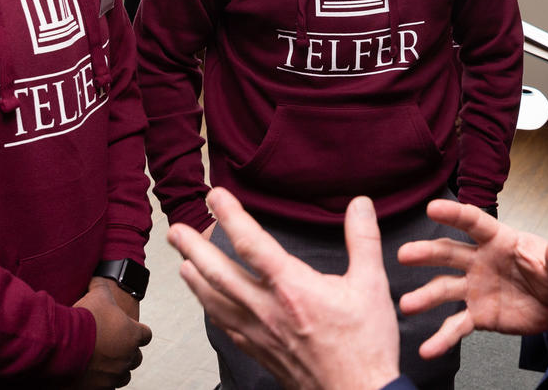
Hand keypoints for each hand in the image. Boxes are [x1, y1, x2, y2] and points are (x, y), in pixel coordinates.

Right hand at [72, 277, 151, 388]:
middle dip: (127, 353)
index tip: (129, 330)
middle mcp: (127, 358)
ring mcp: (114, 376)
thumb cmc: (84, 319)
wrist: (62, 345)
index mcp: (132, 335)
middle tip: (114, 346)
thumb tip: (99, 276)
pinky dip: (102, 383)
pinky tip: (92, 375)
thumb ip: (102, 286)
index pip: (146, 335)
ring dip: (116, 369)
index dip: (138, 332)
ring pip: (123, 376)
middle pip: (136, 358)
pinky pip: (107, 388)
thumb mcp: (97, 295)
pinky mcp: (100, 389)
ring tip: (104, 363)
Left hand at [168, 187, 398, 389]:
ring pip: (215, 302)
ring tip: (182, 263)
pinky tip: (207, 305)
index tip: (215, 196)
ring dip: (195, 280)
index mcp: (292, 288)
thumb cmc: (364, 346)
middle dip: (193, 249)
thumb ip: (363, 240)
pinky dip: (211, 311)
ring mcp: (260, 333)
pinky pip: (226, 327)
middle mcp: (268, 309)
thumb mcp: (371, 285)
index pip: (252, 243)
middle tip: (176, 231)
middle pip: (219, 273)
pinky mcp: (260, 351)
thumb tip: (360, 204)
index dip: (230, 216)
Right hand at [396, 200, 547, 358]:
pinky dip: (442, 338)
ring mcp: (475, 288)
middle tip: (404, 254)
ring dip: (425, 296)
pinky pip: (456, 325)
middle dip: (426, 253)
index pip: (474, 223)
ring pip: (444, 289)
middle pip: (449, 253)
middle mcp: (480, 261)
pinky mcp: (477, 315)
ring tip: (407, 304)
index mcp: (499, 241)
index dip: (454, 214)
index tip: (433, 207)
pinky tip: (427, 349)